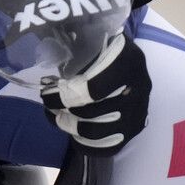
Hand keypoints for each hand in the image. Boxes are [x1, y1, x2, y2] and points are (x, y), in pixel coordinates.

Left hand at [41, 32, 150, 153]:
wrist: (128, 57)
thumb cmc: (101, 44)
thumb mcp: (88, 37)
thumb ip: (70, 48)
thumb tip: (45, 65)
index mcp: (126, 59)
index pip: (92, 89)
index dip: (65, 95)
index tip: (46, 92)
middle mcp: (138, 87)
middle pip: (92, 112)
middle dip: (64, 112)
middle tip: (49, 105)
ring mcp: (139, 110)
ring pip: (97, 132)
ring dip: (71, 126)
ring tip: (58, 117)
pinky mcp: (136, 128)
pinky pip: (109, 146)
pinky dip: (85, 143)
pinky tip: (73, 131)